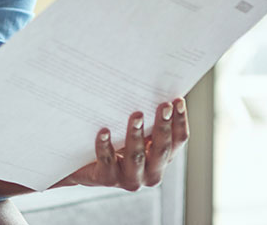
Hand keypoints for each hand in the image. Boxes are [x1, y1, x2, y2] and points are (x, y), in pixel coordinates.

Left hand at [63, 98, 188, 189]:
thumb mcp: (137, 133)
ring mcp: (130, 179)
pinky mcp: (107, 179)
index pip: (178, 140)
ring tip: (136, 115)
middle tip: (163, 105)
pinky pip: (107, 160)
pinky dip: (106, 145)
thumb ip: (148, 120)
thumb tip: (154, 87)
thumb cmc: (117, 144)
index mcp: (163, 159)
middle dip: (163, 126)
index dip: (180, 121)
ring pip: (137, 156)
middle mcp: (151, 173)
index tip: (177, 101)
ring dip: (137, 135)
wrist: (87, 166)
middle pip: (161, 149)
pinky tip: (104, 131)